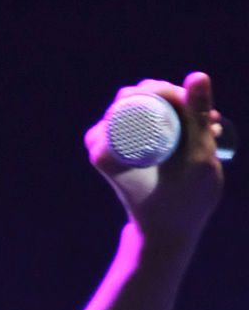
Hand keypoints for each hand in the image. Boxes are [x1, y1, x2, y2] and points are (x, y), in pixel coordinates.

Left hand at [84, 71, 224, 248]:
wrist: (166, 234)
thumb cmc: (182, 202)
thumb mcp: (196, 156)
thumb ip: (198, 116)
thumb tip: (196, 75)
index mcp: (104, 147)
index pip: (135, 96)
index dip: (169, 93)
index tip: (198, 109)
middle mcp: (102, 144)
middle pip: (140, 98)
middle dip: (178, 102)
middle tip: (206, 124)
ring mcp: (113, 147)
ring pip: (148, 109)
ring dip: (181, 113)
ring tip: (208, 132)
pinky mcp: (126, 151)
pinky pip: (148, 121)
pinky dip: (175, 122)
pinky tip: (200, 131)